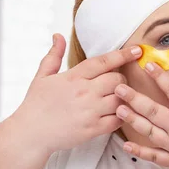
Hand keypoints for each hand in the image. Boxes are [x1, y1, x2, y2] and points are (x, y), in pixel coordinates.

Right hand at [12, 34, 141, 156]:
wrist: (30, 134)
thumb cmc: (36, 104)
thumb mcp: (42, 76)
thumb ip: (54, 55)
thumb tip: (58, 35)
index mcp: (73, 77)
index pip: (104, 62)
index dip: (122, 54)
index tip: (137, 50)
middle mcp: (84, 93)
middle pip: (117, 80)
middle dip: (122, 79)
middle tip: (117, 83)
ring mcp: (90, 112)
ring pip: (121, 99)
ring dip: (124, 97)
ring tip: (118, 98)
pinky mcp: (93, 130)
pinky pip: (118, 120)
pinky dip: (122, 116)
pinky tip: (117, 114)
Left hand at [114, 63, 168, 168]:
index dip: (160, 77)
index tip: (148, 65)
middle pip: (153, 111)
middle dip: (134, 98)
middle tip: (118, 89)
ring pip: (149, 132)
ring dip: (133, 120)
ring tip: (118, 110)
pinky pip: (154, 157)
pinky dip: (139, 152)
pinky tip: (126, 146)